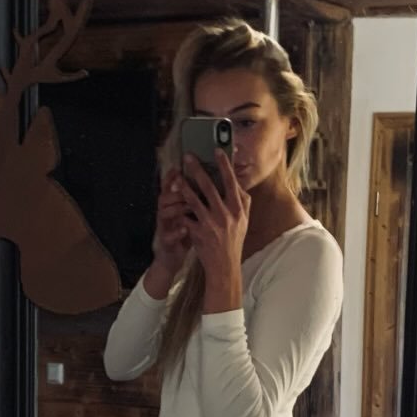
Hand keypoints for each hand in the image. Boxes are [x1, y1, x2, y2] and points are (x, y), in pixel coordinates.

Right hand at [150, 166, 191, 279]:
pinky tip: (185, 229)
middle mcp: (165, 214)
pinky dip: (176, 232)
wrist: (172, 258)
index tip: (180, 167)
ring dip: (176, 208)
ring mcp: (164, 228)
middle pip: (164, 196)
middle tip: (189, 187)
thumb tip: (211, 181)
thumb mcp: (190, 215)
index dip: (172, 176)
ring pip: (163, 213)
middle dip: (176, 190)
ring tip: (189, 206)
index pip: (169, 186)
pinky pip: (168, 236)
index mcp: (172, 205)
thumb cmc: (185, 233)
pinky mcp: (165, 243)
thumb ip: (196, 199)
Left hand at [179, 151, 249, 310]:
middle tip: (188, 157)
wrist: (224, 266)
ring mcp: (211, 224)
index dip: (223, 164)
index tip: (217, 149)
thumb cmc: (234, 241)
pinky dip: (179, 209)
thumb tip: (238, 182)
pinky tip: (173, 202)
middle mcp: (225, 214)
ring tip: (176, 177)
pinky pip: (186, 217)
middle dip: (197, 169)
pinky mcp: (199, 233)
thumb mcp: (244, 220)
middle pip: (209, 186)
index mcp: (238, 208)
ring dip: (184, 186)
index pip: (231, 181)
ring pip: (194, 200)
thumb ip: (242, 200)